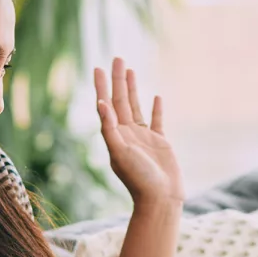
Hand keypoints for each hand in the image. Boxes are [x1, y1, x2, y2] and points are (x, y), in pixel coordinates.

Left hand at [94, 58, 184, 205]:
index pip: (106, 105)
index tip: (97, 68)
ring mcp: (143, 137)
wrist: (159, 198)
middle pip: (121, 100)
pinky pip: (156, 120)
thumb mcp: (119, 152)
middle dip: (118, 79)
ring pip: (136, 106)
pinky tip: (155, 96)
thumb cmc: (138, 178)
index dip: (101, 86)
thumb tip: (101, 103)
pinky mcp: (160, 142)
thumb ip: (109, 128)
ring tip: (130, 70)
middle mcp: (126, 134)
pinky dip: (155, 108)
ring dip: (132, 88)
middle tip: (116, 58)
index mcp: (115, 135)